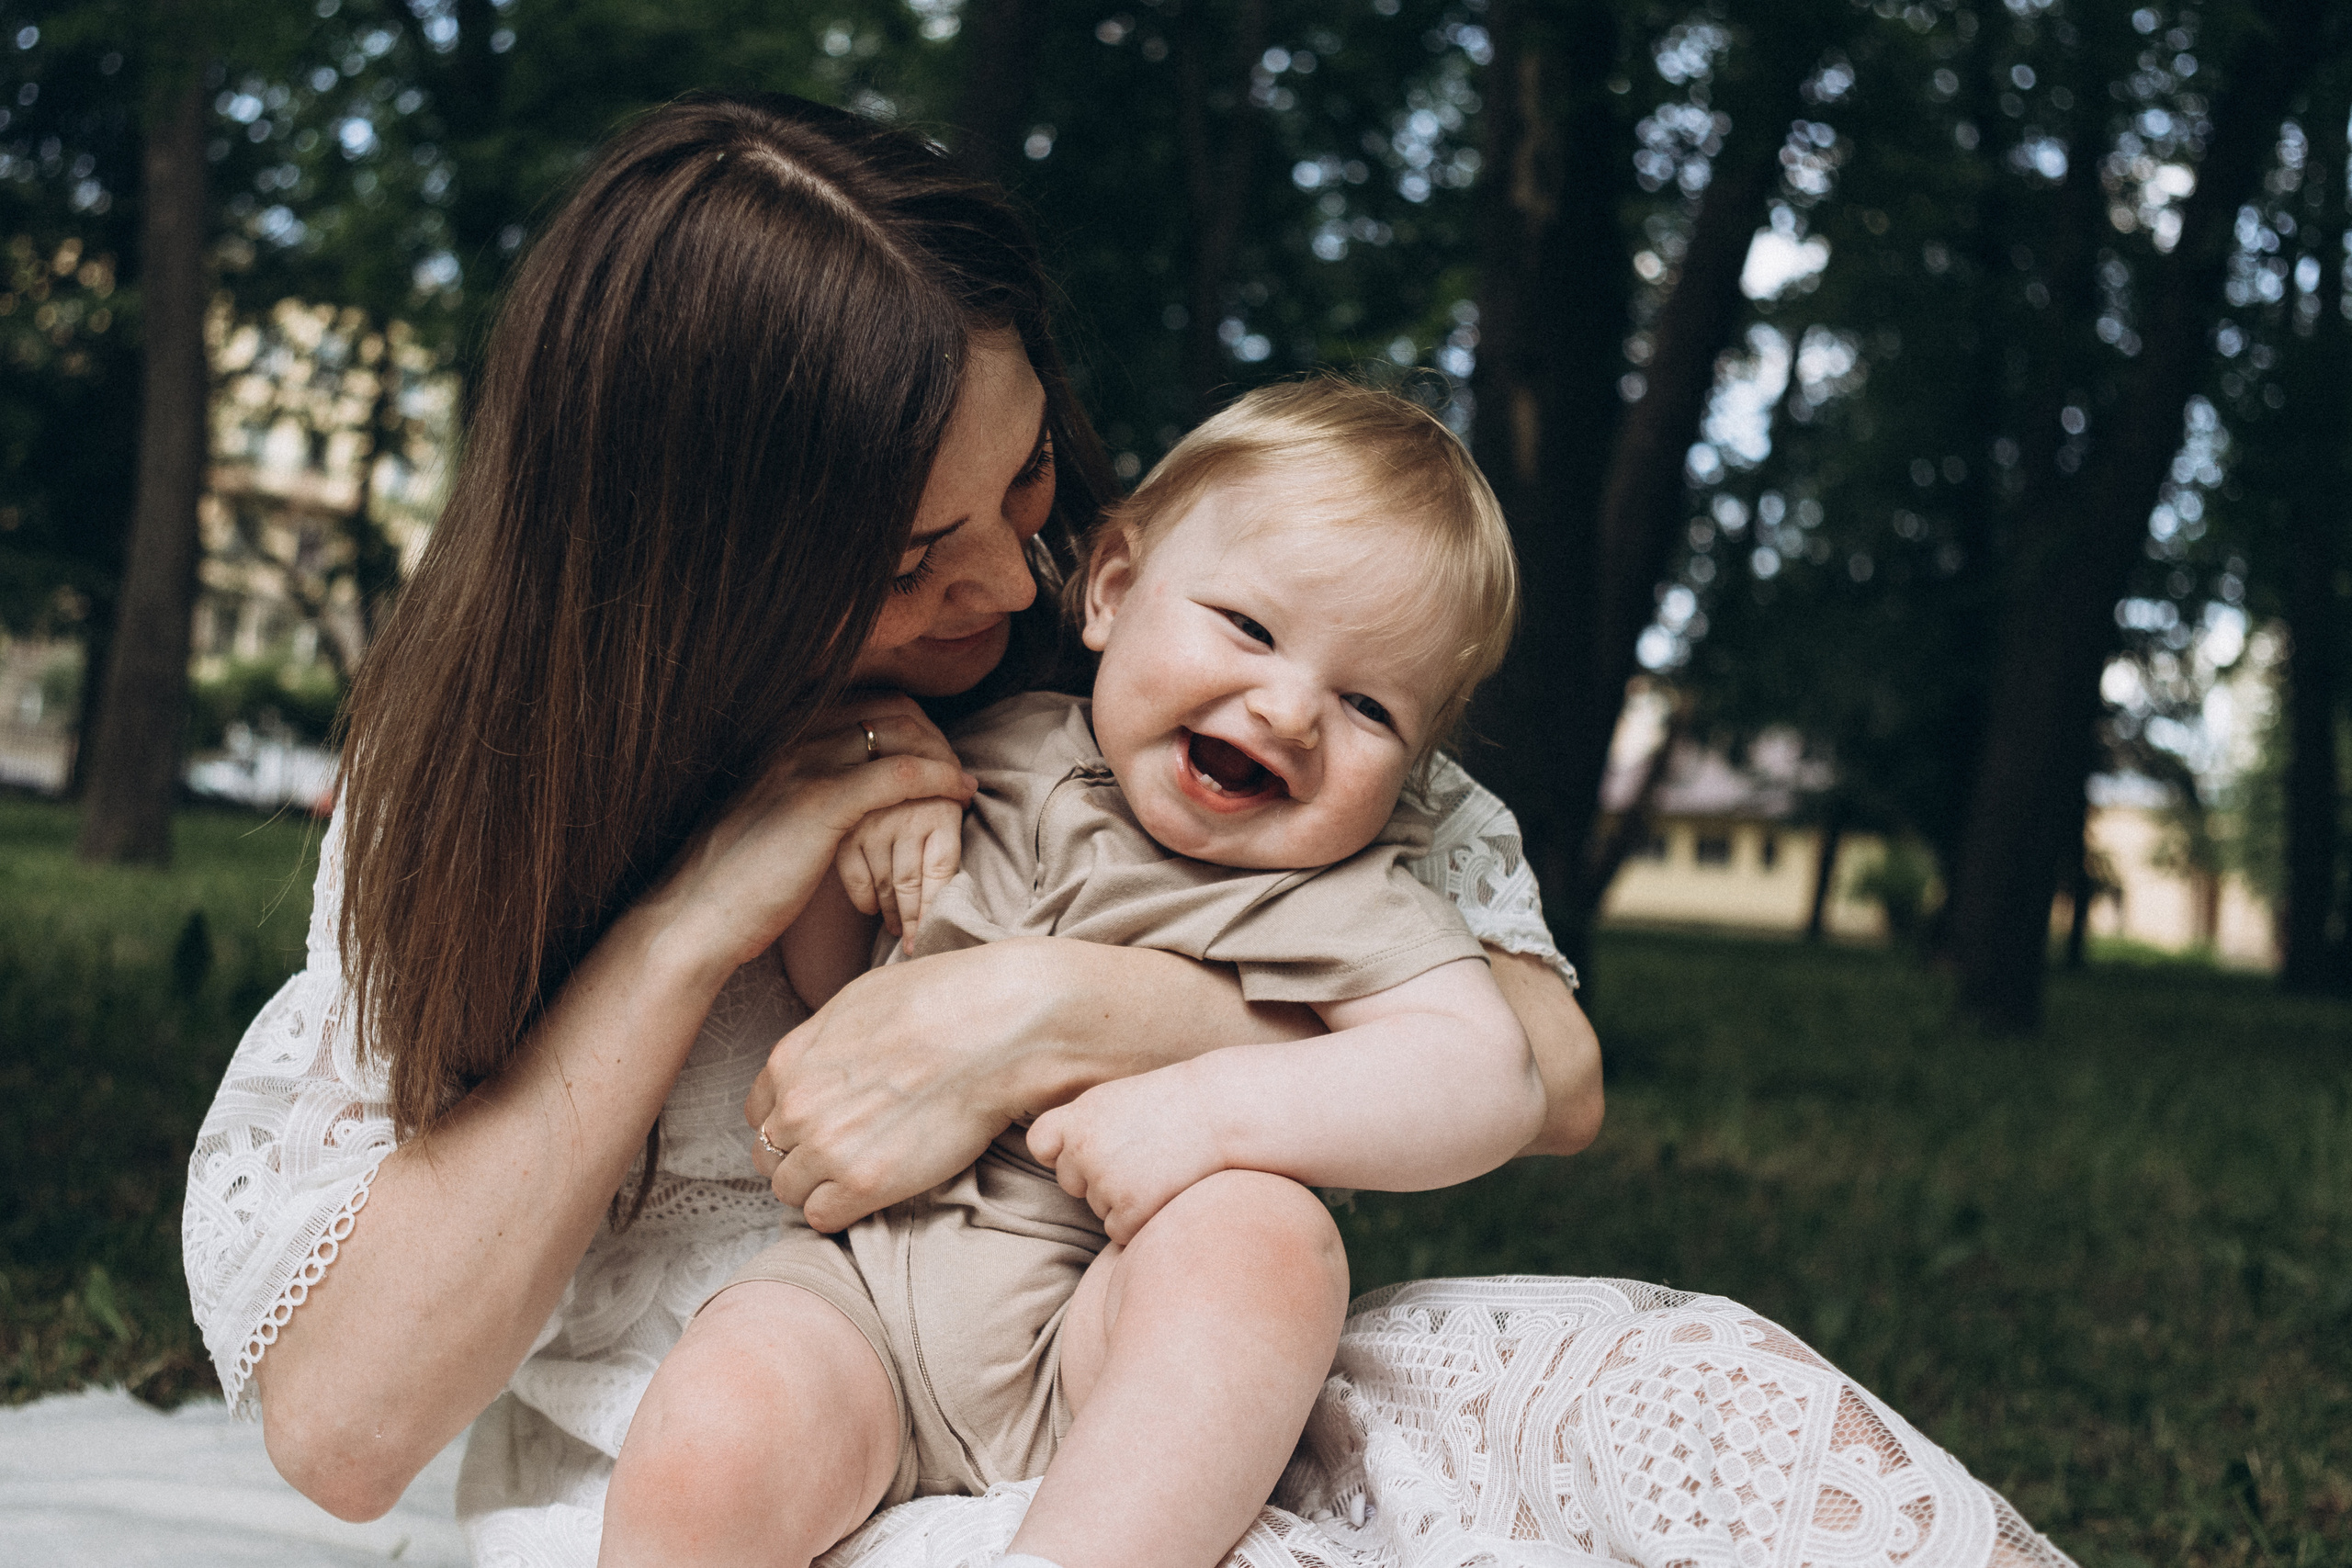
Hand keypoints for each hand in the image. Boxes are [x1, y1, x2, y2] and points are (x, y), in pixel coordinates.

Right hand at [638, 693, 972, 977]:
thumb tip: (837, 802)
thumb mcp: (765, 822)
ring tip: (962, 782)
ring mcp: (803, 767)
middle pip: (886, 709)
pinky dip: (938, 779)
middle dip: (932, 733)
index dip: (907, 721)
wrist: (692, 919)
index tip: (932, 750)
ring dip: (942, 755)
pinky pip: (899, 774)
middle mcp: (789, 741)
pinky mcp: (820, 803)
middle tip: (955, 766)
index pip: (860, 702)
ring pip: (898, 735)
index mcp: (776, 741)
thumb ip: (797, 795)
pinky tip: (959, 794)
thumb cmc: (730, 885)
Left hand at [746, 939, 1070, 1230]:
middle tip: (844, 1152)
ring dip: (818, 1186)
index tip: (819, 1126)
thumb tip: (819, 1061)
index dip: (789, 1123)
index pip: (759, 1115)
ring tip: (860, 1172)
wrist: (994, 1028)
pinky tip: (871, 1190)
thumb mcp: (859, 1000)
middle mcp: (798, 1107)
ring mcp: (828, 1148)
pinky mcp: (865, 1184)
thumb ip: (822, 1041)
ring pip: (789, 1191)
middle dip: (800, 1157)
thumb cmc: (940, 1002)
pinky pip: (822, 1217)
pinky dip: (840, 1210)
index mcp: (790, 1061)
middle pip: (770, 1157)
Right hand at [836, 796, 964, 943]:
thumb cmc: (929, 785)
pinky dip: (863, 898)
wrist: (890, 744)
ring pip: (883, 884)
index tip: (932, 936)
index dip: (935, 911)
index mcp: (942, 812)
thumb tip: (953, 895)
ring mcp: (875, 822)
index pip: (941, 876)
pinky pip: (854, 875)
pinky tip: (872, 908)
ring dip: (890, 912)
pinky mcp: (848, 826)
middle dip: (912, 922)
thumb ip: (949, 841)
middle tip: (913, 945)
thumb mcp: (950, 803)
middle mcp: (909, 817)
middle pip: (911, 885)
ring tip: (897, 929)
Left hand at [1026, 1067, 1224, 1244]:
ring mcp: (1104, 1180)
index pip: (1040, 1143)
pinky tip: (1164, 1193)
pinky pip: (1118, 1231)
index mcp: (1078, 1116)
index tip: (1087, 1150)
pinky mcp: (1128, 1209)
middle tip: (1141, 1159)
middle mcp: (1082, 1148)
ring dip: (1123, 1200)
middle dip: (1097, 1179)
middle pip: (1071, 1183)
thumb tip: (1064, 1157)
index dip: (1060, 1152)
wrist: (1223, 1112)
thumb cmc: (1177, 1105)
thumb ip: (1087, 1125)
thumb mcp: (1119, 1100)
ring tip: (1159, 1169)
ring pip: (1097, 1209)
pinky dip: (1138, 1221)